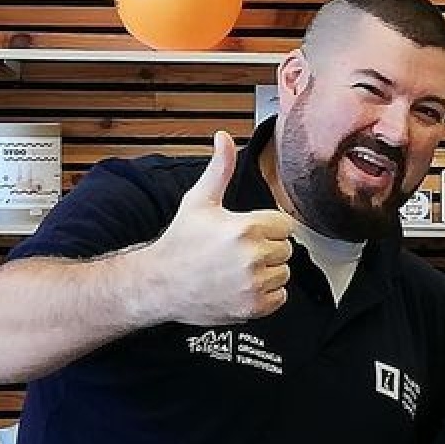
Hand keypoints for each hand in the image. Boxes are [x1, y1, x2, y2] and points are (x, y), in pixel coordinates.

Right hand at [150, 131, 296, 324]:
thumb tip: (225, 137)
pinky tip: (242, 286)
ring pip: (284, 273)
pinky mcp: (253, 307)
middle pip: (286, 249)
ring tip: (238, 269)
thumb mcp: (199, 201)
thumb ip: (220, 168)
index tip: (246, 232)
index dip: (267, 227)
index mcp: (245, 228)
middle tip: (238, 251)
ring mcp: (253, 284)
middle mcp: (252, 256)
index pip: (284, 225)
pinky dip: (266, 294)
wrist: (158, 284)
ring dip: (268, 271)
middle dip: (267, 248)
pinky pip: (280, 297)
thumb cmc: (179, 243)